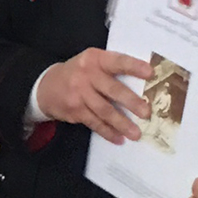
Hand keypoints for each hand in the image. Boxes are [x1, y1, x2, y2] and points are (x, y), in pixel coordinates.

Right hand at [34, 49, 153, 142]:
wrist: (47, 86)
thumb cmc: (79, 73)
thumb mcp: (92, 61)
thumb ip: (111, 67)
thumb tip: (143, 84)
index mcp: (95, 59)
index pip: (117, 61)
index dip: (133, 67)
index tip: (151, 73)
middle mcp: (86, 75)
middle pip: (112, 89)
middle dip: (131, 102)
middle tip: (146, 113)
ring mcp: (79, 94)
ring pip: (104, 110)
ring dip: (122, 123)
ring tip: (136, 133)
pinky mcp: (75, 111)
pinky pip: (94, 123)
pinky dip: (108, 132)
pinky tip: (119, 139)